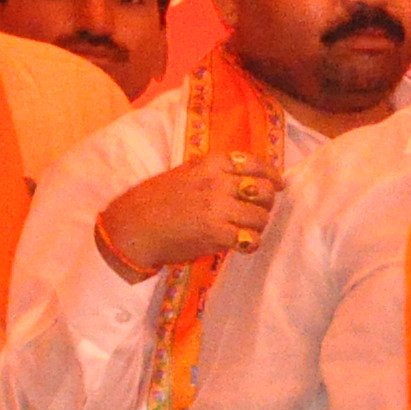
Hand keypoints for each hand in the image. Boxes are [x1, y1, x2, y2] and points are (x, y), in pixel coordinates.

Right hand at [94, 147, 280, 277]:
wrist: (133, 225)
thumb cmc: (158, 200)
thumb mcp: (187, 173)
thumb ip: (217, 173)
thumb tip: (251, 178)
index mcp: (211, 164)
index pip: (255, 165)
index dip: (271, 176)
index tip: (278, 185)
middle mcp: (218, 182)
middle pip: (265, 192)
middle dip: (265, 204)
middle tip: (254, 213)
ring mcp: (218, 207)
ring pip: (261, 217)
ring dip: (256, 227)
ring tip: (243, 230)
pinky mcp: (216, 233)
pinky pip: (251, 239)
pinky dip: (250, 244)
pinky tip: (240, 245)